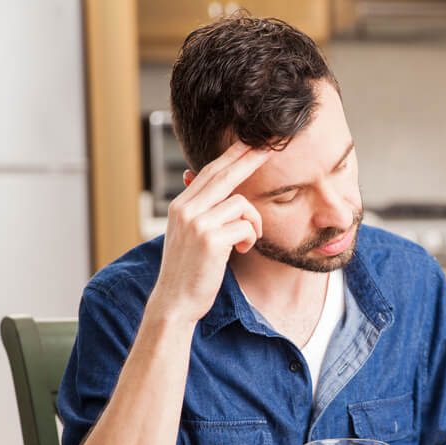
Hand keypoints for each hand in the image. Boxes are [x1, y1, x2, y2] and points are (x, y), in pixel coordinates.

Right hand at [151, 141, 270, 324]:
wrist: (175, 301)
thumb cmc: (189, 271)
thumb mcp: (190, 235)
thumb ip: (202, 212)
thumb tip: (219, 192)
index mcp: (181, 205)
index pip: (210, 172)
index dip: (232, 155)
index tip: (250, 142)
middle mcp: (186, 209)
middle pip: (225, 174)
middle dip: (250, 158)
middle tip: (270, 146)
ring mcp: (197, 222)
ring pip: (242, 204)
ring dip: (253, 222)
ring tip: (246, 241)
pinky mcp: (210, 239)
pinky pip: (246, 226)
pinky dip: (251, 238)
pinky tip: (241, 250)